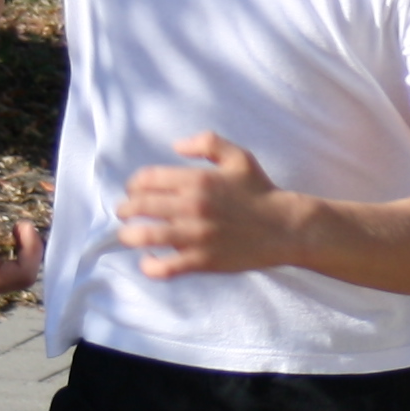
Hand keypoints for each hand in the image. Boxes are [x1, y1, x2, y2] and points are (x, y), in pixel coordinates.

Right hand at [0, 184, 41, 298]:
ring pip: (25, 275)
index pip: (22, 276)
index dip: (31, 250)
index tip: (24, 223)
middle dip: (31, 250)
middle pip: (25, 278)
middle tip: (22, 224)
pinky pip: (20, 273)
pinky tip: (16, 237)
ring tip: (18, 228)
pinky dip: (25, 254)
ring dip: (29, 250)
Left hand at [118, 134, 292, 277]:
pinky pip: (166, 267)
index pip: (147, 179)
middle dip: (126, 209)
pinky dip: (150, 266)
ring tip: (128, 235)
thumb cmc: (260, 192)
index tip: (134, 191)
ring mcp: (195, 235)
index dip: (134, 185)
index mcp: (197, 180)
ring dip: (129, 235)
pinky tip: (148, 262)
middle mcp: (192, 206)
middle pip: (140, 206)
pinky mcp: (202, 260)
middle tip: (125, 213)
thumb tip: (176, 146)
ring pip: (145, 236)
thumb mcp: (238, 156)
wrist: (284, 227)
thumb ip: (207, 142)